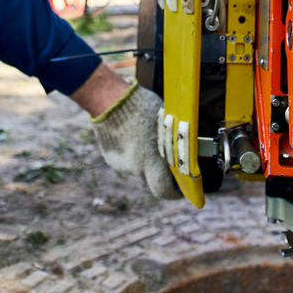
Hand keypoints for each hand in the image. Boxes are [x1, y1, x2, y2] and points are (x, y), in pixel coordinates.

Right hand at [91, 83, 181, 198]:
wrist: (110, 100)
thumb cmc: (142, 107)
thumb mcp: (165, 124)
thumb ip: (171, 143)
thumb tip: (182, 150)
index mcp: (151, 161)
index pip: (163, 190)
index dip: (173, 193)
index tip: (180, 189)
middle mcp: (135, 167)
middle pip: (151, 177)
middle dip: (160, 172)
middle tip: (166, 161)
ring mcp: (120, 163)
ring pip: (138, 167)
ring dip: (145, 159)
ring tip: (147, 138)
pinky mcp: (110, 156)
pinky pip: (126, 160)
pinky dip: (132, 152)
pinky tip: (133, 135)